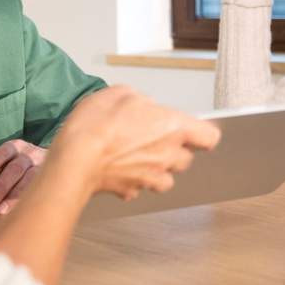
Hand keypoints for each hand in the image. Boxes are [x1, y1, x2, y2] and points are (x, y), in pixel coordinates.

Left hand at [0, 139, 46, 214]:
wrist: (55, 163)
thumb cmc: (20, 168)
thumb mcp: (4, 166)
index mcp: (15, 147)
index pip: (1, 153)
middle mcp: (30, 154)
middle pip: (15, 168)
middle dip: (0, 186)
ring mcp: (44, 166)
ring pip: (30, 179)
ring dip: (14, 196)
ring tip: (1, 210)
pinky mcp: (52, 179)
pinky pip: (41, 190)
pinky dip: (29, 201)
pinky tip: (21, 210)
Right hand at [48, 86, 220, 201]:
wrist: (75, 159)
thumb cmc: (97, 124)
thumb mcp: (120, 93)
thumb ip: (141, 101)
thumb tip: (143, 107)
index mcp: (172, 127)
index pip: (209, 137)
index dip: (202, 133)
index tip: (192, 130)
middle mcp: (167, 155)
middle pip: (186, 158)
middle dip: (174, 149)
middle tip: (153, 136)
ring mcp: (151, 177)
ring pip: (166, 177)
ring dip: (156, 167)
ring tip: (135, 154)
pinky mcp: (131, 190)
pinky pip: (139, 186)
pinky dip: (132, 179)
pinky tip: (117, 167)